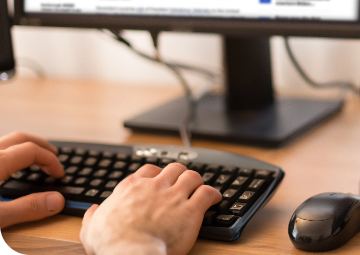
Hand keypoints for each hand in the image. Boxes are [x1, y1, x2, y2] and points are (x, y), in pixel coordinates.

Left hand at [0, 132, 64, 227]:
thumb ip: (25, 208)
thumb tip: (57, 201)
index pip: (32, 151)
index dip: (51, 161)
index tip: (60, 174)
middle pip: (20, 138)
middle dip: (41, 145)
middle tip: (55, 156)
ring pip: (6, 142)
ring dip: (23, 147)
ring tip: (33, 159)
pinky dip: (9, 154)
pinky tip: (7, 169)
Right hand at [80, 163, 220, 254]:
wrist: (131, 254)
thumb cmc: (111, 245)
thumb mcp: (91, 229)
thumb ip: (93, 217)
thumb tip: (92, 211)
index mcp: (131, 188)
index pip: (149, 170)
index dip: (158, 174)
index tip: (161, 181)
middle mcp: (154, 187)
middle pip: (174, 168)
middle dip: (180, 174)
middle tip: (183, 184)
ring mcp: (174, 196)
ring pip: (192, 176)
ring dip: (197, 181)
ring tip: (199, 188)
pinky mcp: (191, 210)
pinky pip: (207, 193)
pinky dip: (213, 194)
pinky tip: (215, 198)